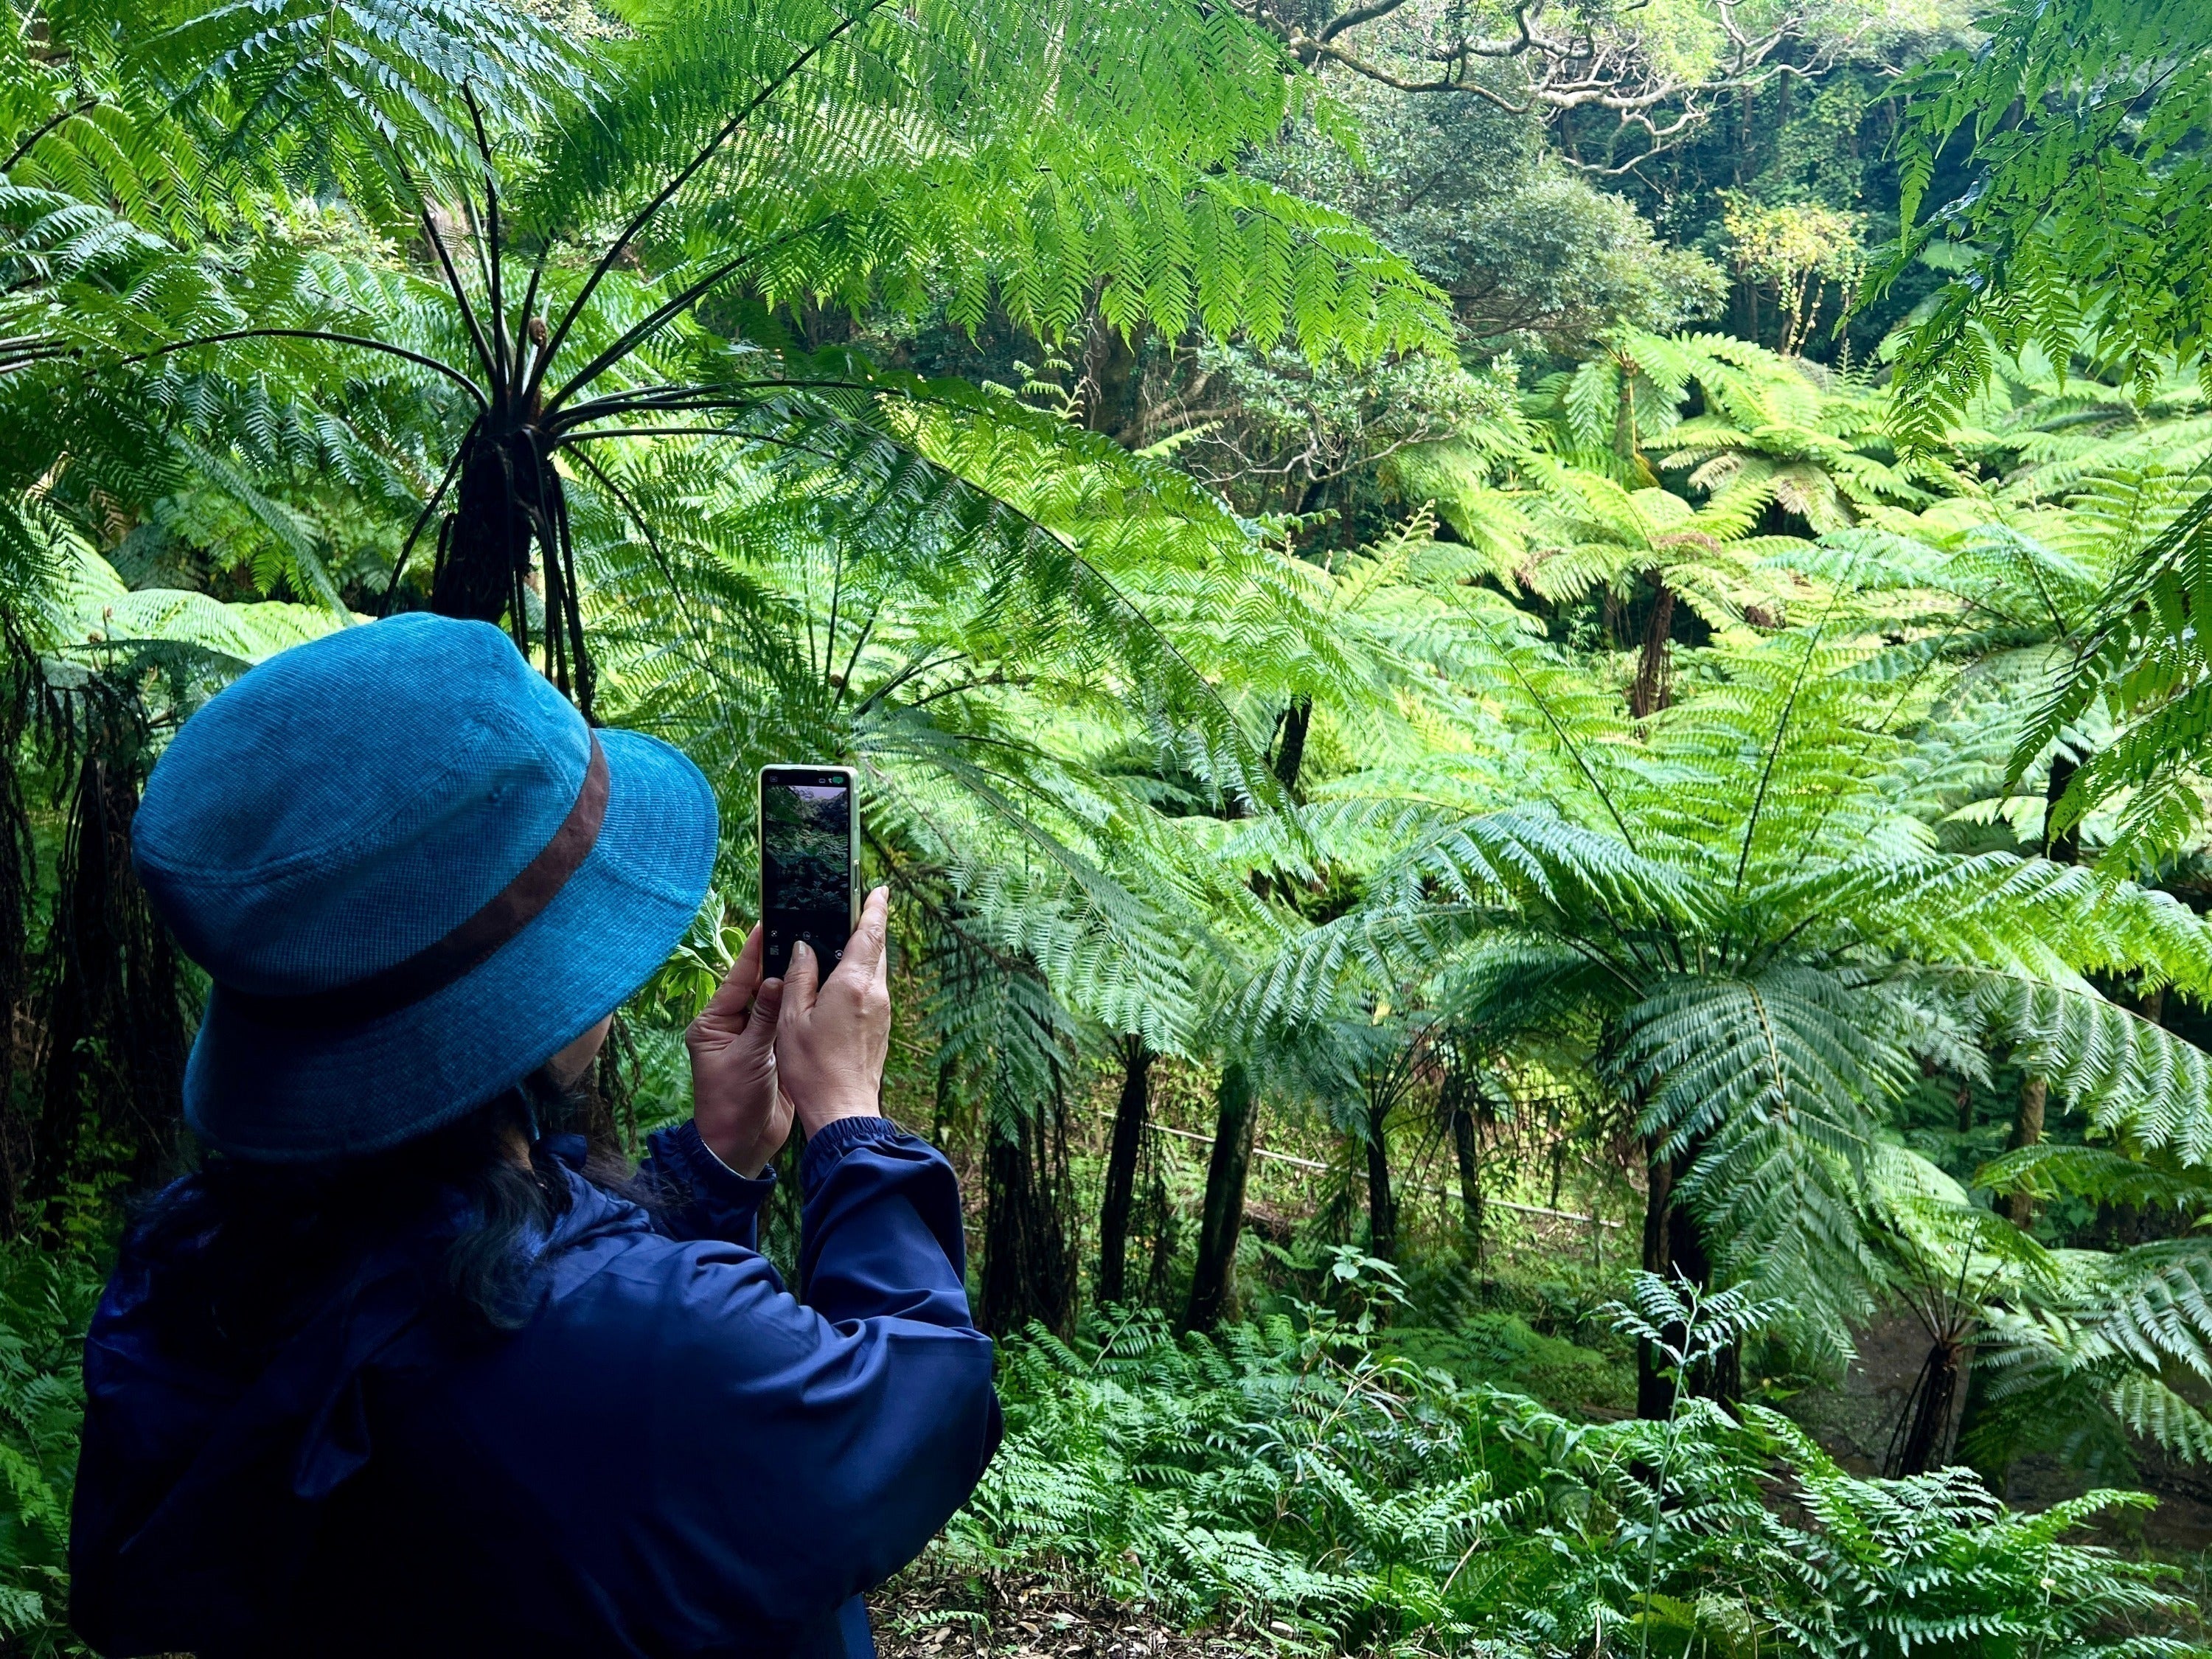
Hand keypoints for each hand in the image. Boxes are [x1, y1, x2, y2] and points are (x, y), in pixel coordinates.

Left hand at [684, 924, 792, 1176]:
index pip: (736, 980)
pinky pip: (788, 1023)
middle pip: (756, 986)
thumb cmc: (731, 1103)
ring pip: (775, 1002)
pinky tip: (818, 987)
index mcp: (713, 1024)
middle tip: (799, 929)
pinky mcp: (774, 1052)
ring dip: (792, 982)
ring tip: (813, 950)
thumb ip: (764, 1018)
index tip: (767, 922)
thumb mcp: (748, 1057)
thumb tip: (777, 979)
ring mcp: (754, 1039)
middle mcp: (732, 1026)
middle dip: (776, 961)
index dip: (754, 952)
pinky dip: (800, 1007)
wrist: (741, 1146)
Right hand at [775, 886, 890, 1137]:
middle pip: (877, 949)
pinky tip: (843, 984)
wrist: (843, 1110)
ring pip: (877, 971)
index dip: (875, 908)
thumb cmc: (813, 1069)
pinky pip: (874, 991)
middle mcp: (875, 994)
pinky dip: (863, 977)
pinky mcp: (882, 1028)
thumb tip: (804, 947)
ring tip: (845, 943)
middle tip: (858, 909)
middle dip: (870, 927)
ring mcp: (883, 1012)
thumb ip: (799, 978)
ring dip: (865, 953)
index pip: (870, 934)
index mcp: (853, 985)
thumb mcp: (792, 1019)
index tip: (880, 889)